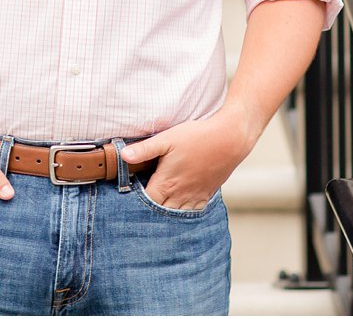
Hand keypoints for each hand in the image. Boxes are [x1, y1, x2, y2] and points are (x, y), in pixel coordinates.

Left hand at [120, 108, 255, 210]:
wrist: (229, 140)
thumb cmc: (197, 137)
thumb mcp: (167, 139)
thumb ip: (144, 149)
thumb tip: (123, 156)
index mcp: (167, 183)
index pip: (147, 203)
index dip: (136, 204)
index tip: (129, 200)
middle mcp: (180, 195)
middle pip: (161, 213)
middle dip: (150, 212)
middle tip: (140, 209)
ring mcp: (194, 196)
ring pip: (177, 214)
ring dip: (167, 215)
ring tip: (157, 212)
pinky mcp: (206, 194)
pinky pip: (193, 211)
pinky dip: (184, 213)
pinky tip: (179, 208)